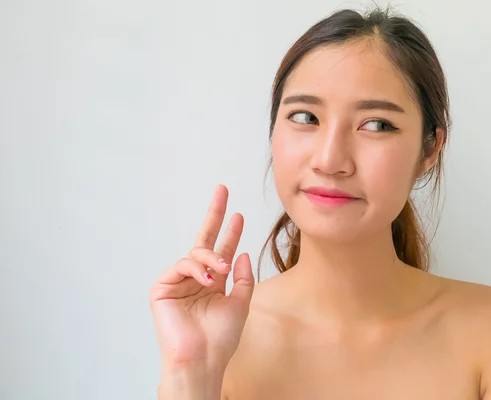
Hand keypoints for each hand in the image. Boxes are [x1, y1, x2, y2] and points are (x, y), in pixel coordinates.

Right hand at [150, 184, 254, 372]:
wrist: (203, 359)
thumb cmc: (220, 337)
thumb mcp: (240, 303)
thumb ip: (243, 278)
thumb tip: (241, 252)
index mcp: (213, 282)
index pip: (222, 251)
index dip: (230, 232)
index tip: (238, 214)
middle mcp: (196, 279)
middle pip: (204, 240)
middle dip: (214, 215)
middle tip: (222, 190)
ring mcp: (178, 282)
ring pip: (195, 254)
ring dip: (212, 257)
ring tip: (223, 269)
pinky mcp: (162, 288)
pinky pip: (180, 266)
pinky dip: (196, 269)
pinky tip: (208, 279)